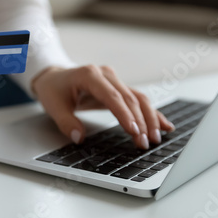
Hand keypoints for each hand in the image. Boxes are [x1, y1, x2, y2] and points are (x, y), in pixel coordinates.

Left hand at [32, 65, 174, 148]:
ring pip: (138, 98)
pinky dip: (151, 113)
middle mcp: (106, 75)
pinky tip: (164, 125)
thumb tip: (78, 137)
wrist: (54, 77)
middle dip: (140, 121)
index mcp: (90, 75)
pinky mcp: (119, 88)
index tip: (133, 131)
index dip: (124, 114)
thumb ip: (66, 122)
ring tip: (156, 138)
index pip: (112, 96)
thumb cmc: (54, 90)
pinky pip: (138, 100)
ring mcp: (115, 80)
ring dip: (149, 118)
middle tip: (145, 142)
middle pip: (129, 98)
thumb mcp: (53, 106)